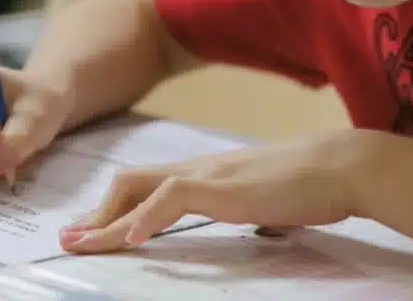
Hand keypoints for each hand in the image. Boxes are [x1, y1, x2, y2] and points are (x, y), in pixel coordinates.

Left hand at [59, 130, 376, 253]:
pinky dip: (147, 218)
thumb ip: (257, 211)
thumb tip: (263, 227)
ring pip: (140, 189)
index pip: (147, 185)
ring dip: (108, 221)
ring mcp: (209, 175)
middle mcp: (199, 169)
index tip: (92, 232)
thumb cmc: (312, 186)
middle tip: (70, 240)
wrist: (342, 167)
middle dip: (97, 214)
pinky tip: (132, 239)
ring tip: (83, 244)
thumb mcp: (270, 203)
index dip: (115, 209)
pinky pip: (173, 198)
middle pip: (130, 181)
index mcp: (207, 174)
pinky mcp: (224, 187)